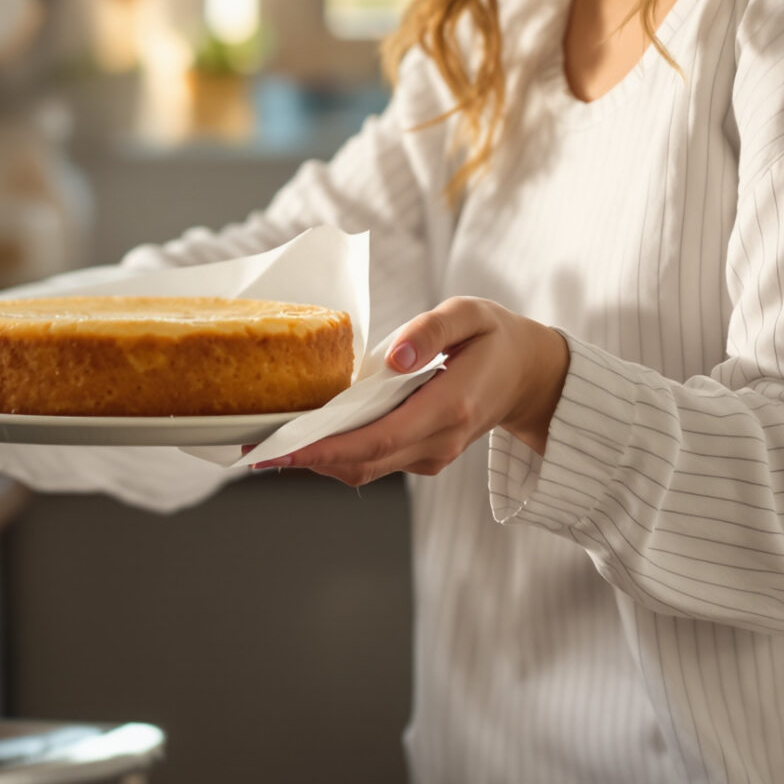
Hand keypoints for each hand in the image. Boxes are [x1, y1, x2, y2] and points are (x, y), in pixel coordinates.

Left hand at [252, 297, 569, 485]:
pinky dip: (337, 454)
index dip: (327, 448)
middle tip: (253, 448)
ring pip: (364, 468)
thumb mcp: (471, 315)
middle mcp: (439, 442)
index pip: (379, 438)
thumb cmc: (495, 338)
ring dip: (316, 460)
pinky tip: (305, 438)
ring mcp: (432, 455)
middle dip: (307, 459)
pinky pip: (373, 461)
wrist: (529, 375)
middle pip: (363, 462)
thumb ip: (432, 332)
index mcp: (450, 408)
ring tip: (266, 444)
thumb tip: (394, 357)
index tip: (282, 448)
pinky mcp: (422, 455)